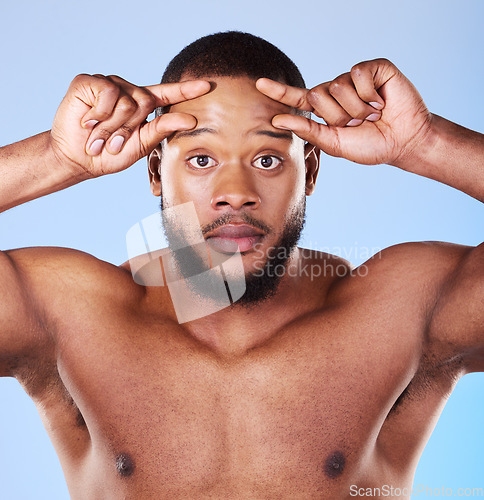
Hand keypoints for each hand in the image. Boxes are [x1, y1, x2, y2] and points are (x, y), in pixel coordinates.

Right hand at [50, 74, 209, 176]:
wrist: (78, 158)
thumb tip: (191, 119)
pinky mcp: (89, 81)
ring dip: (112, 125)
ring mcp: (108, 84)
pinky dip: (99, 114)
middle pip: (144, 101)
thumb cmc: (109, 155)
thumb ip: (163, 129)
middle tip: (113, 143)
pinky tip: (88, 122)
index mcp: (141, 106)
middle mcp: (127, 91)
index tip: (208, 85)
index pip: (167, 93)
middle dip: (128, 128)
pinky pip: (107, 93)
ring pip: (126, 99)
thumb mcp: (141, 144)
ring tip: (98, 136)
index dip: (187, 89)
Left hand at [256, 59, 431, 166]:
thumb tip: (277, 119)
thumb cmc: (370, 145)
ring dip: (356, 108)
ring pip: (337, 86)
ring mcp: (354, 79)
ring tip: (372, 114)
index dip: (279, 91)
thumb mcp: (335, 143)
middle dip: (338, 117)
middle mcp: (337, 91)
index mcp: (326, 110)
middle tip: (358, 124)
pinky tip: (381, 99)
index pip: (299, 98)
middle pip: (318, 96)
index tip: (259, 84)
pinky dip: (369, 92)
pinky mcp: (372, 68)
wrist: (403, 141)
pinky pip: (357, 74)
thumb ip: (308, 131)